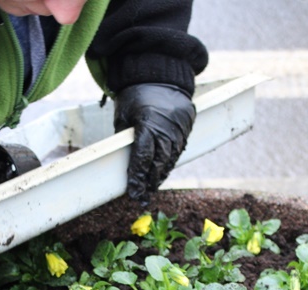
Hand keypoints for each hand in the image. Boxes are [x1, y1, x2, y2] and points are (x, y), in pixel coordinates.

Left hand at [114, 84, 195, 206]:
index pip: (141, 157)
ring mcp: (178, 128)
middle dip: (150, 182)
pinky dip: (169, 163)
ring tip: (152, 187)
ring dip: (160, 175)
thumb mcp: (123, 115)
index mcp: (147, 124)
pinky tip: (162, 172)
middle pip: (158, 163)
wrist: (161, 75)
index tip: (133, 193)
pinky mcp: (186, 127)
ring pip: (170, 159)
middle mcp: (166, 128)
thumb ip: (124, 137)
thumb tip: (121, 161)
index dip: (137, 178)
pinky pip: (178, 150)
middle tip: (142, 197)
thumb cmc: (136, 95)